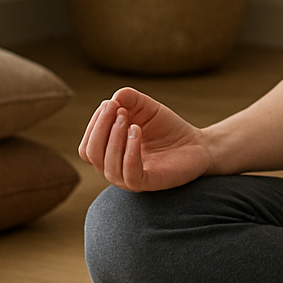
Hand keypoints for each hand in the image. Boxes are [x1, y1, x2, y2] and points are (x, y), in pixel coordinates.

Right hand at [77, 87, 211, 191]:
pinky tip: (137, 132)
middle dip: (100, 128)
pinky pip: (130, 174)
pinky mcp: (149, 183)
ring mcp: (130, 179)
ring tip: (131, 121)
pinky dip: (130, 151)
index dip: (95, 123)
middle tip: (119, 109)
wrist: (195, 143)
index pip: (88, 145)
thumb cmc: (166, 128)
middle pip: (91, 154)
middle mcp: (115, 169)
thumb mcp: (145, 107)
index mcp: (109, 154)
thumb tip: (112, 99)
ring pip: (108, 165)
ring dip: (115, 138)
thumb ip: (128, 99)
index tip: (111, 103)